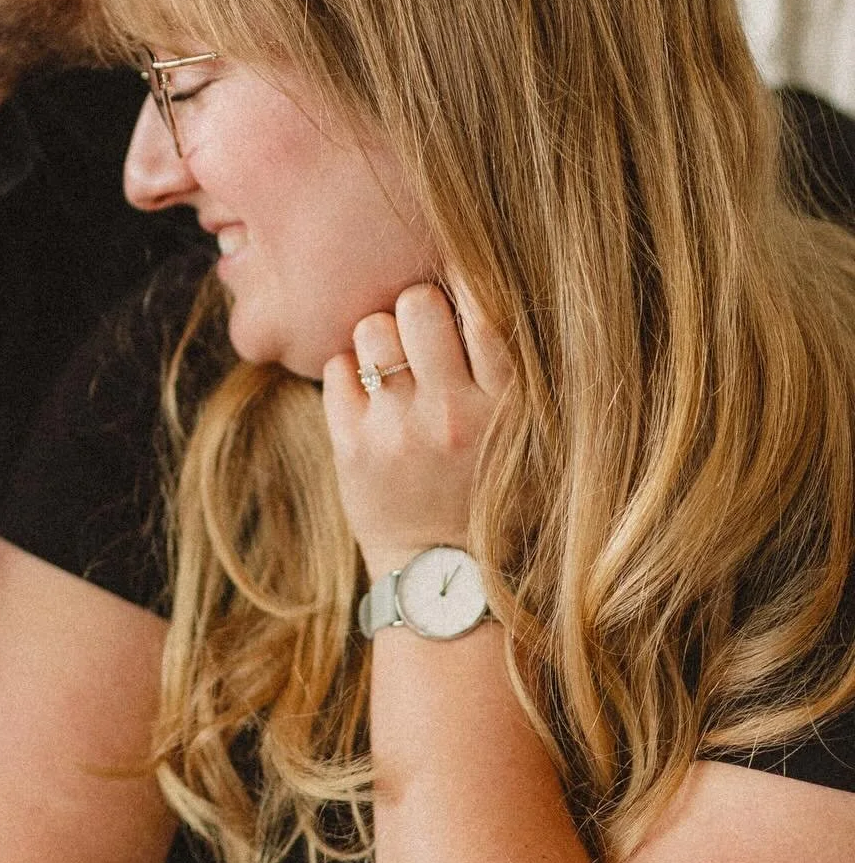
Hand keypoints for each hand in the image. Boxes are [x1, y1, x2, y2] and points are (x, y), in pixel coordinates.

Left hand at [322, 281, 509, 574]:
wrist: (443, 575)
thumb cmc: (487, 494)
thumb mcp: (525, 437)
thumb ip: (508, 373)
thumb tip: (477, 294)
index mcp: (506, 406)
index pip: (483, 310)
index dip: (466, 287)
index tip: (459, 291)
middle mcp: (451, 413)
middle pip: (418, 303)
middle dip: (416, 309)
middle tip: (421, 336)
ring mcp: (397, 430)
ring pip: (371, 328)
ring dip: (379, 338)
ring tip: (393, 367)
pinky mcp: (352, 447)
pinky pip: (337, 369)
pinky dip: (350, 373)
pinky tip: (369, 397)